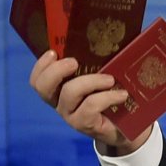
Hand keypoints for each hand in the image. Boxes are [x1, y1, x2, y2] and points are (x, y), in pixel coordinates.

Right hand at [28, 50, 150, 154]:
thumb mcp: (103, 79)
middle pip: (43, 86)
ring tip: (110, 79)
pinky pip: (90, 106)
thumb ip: (99, 63)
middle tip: (74, 62)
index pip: (37, 80)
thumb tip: (112, 36)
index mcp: (60, 90)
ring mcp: (70, 115)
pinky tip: (121, 95)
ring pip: (69, 93)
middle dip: (56, 70)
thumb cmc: (112, 99)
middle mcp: (60, 103)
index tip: (53, 52)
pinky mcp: (84, 124)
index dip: (40, 66)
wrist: (127, 129)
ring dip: (90, 81)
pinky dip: (107, 97)